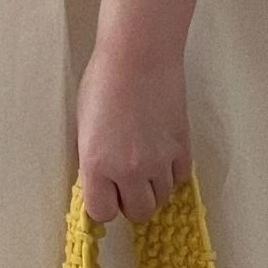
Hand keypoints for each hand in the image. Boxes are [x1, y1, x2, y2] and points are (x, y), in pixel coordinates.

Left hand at [75, 41, 192, 225]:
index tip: (104, 192)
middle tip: (126, 182)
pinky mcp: (182, 148)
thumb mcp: (84, 125)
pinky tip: (162, 156)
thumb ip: (93, 160)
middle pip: (137, 212)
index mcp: (97, 164)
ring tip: (146, 165)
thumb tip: (101, 180)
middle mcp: (129, 170)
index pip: (102, 213)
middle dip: (130, 201)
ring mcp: (159, 161)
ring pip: (161, 198)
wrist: (139, 55)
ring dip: (152, 188)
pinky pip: (180, 179)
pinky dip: (172, 174)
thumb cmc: (103, 80)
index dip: (104, 204)